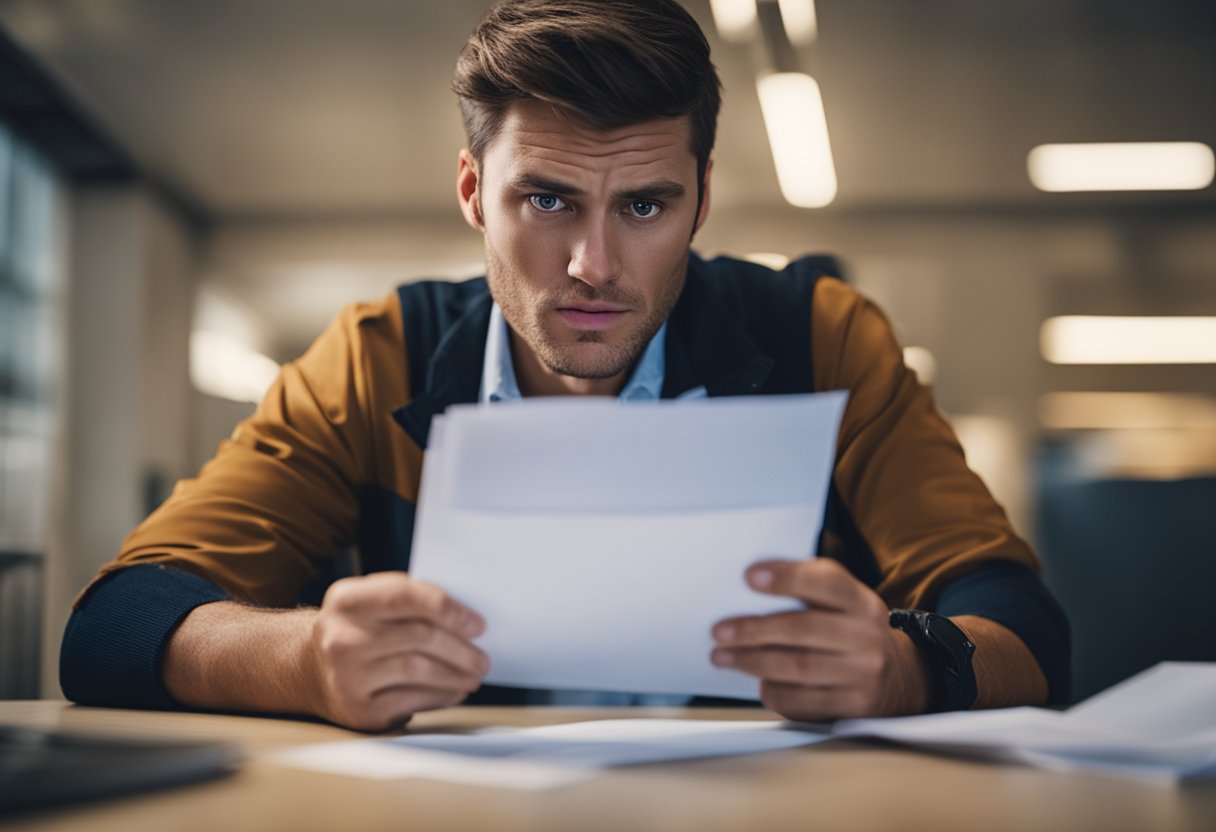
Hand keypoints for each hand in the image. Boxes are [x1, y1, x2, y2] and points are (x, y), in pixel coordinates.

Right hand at [305, 572, 489, 730]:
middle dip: (461, 648)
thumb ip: (409, 599)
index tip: (478, 624)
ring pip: (419, 670)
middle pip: (419, 637)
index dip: (448, 609)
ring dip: (457, 674)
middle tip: (483, 657)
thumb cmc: (356, 630)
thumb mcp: (369, 601)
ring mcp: (347, 676)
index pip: (404, 595)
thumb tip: (466, 619)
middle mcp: (341, 637)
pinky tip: (455, 691)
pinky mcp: (358, 710)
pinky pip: (412, 701)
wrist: (308, 670)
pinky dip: (442, 696)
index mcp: (347, 599)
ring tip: (475, 674)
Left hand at [710, 558, 930, 720]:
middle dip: (754, 629)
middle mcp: (867, 637)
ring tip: (722, 656)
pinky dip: (773, 691)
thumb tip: (745, 589)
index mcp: (861, 602)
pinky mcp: (855, 708)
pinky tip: (758, 683)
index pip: (826, 581)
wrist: (899, 680)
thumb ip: (806, 592)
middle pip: (803, 629)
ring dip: (752, 662)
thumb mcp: (843, 605)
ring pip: (798, 668)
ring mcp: (865, 675)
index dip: (788, 577)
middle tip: (719, 631)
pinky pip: (802, 702)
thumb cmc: (849, 632)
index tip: (750, 576)